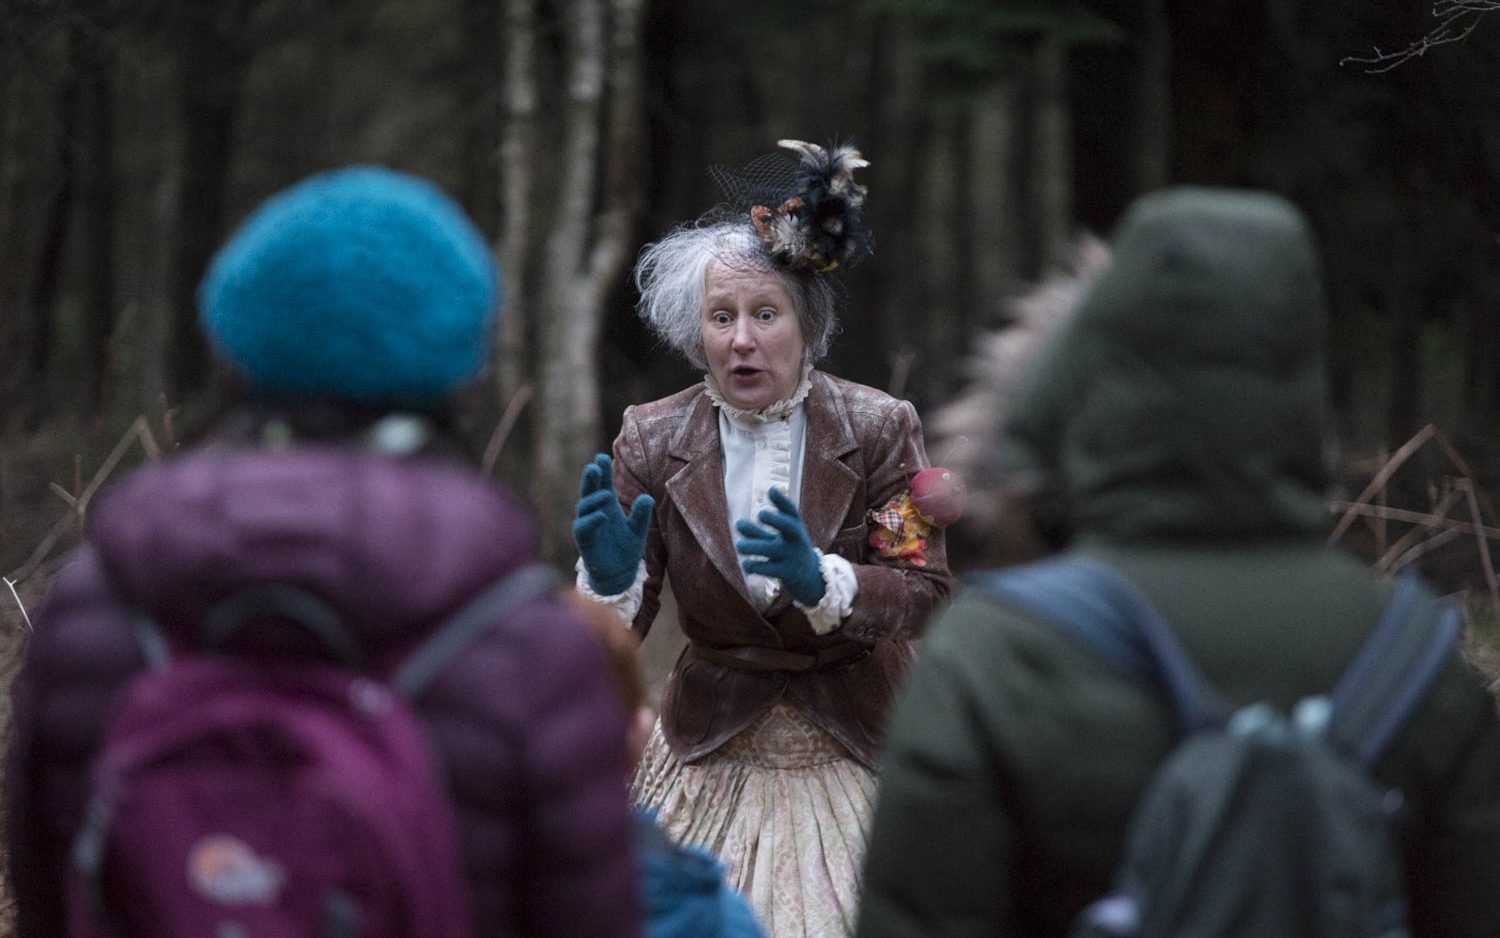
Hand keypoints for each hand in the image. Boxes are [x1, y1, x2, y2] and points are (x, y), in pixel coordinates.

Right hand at [573, 453, 653, 595]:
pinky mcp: (584, 540)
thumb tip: (647, 497)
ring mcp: (588, 525)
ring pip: (585, 506)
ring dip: (594, 499)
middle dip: (591, 478)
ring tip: (606, 494)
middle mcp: (595, 512)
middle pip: (590, 491)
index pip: (603, 484)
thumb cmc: (626, 549)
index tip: (602, 457)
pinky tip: (603, 515)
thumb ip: (641, 514)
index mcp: (607, 506)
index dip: (603, 471)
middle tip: (594, 465)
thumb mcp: (638, 530)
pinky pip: (584, 527)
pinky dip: (592, 520)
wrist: (619, 574)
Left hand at [735, 487, 825, 605]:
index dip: (782, 501)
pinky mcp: (789, 573)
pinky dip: (756, 566)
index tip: (771, 490)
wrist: (810, 578)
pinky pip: (770, 569)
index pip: (791, 511)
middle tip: (760, 514)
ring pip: (773, 549)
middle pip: (790, 527)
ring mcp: (794, 556)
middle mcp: (797, 540)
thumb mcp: (776, 540)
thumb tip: (738, 523)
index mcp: (795, 527)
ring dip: (754, 546)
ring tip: (739, 545)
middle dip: (776, 519)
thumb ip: (757, 532)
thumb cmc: (788, 552)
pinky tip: (747, 565)